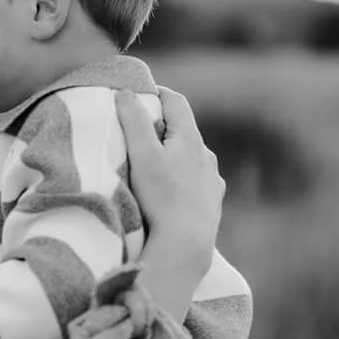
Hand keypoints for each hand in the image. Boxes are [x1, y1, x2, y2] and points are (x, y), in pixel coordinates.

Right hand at [116, 86, 223, 273]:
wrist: (187, 245)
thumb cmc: (161, 198)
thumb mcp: (141, 155)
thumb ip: (134, 121)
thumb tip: (126, 93)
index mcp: (190, 139)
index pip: (176, 102)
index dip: (158, 93)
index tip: (141, 94)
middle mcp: (207, 156)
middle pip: (184, 131)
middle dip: (163, 128)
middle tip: (140, 133)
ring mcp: (212, 181)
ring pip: (192, 159)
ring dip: (175, 157)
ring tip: (154, 169)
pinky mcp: (212, 203)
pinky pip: (197, 183)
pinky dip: (184, 181)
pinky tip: (172, 194)